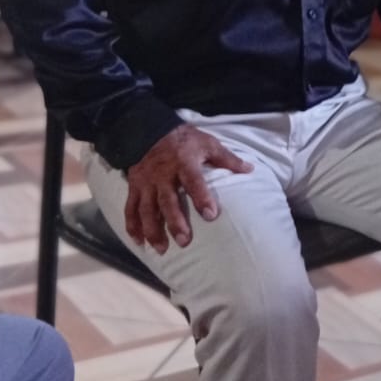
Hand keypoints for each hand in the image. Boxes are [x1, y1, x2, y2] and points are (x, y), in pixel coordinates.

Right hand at [124, 127, 253, 253]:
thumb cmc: (184, 140)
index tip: (210, 215)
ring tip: (162, 249)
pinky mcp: (134, 187)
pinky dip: (132, 226)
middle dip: (175, 222)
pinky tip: (139, 242)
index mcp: (183, 163)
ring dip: (153, 230)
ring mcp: (146, 183)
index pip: (193, 182)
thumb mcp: (208, 143)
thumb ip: (227, 159)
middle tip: (185, 241)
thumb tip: (250, 169)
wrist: (149, 131)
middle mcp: (162, 175)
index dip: (202, 198)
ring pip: (147, 209)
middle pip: (167, 201)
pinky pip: (130, 208)